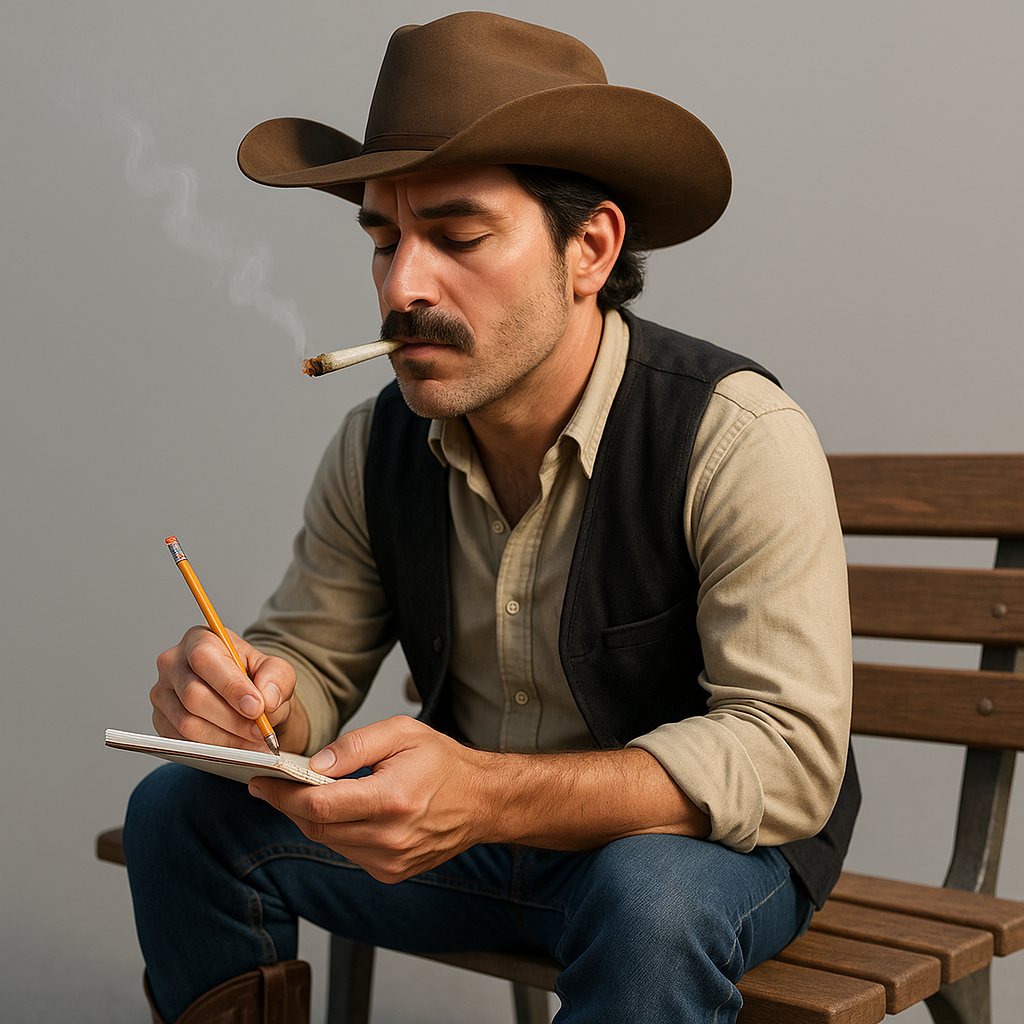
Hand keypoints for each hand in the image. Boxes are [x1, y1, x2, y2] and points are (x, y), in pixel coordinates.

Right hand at [152, 625, 307, 752]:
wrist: (246, 699)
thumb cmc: (257, 679)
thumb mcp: (276, 671)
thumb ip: (277, 678)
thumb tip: (266, 699)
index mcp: (199, 639)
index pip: (205, 660)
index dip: (231, 687)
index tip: (257, 708)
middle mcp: (172, 663)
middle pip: (194, 696)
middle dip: (233, 719)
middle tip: (261, 732)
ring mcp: (162, 694)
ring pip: (187, 723)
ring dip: (225, 740)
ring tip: (254, 745)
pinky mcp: (161, 721)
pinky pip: (181, 743)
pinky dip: (212, 751)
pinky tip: (236, 751)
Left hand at [248, 716, 493, 882]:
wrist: (482, 801)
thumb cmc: (444, 763)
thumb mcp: (402, 733)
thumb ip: (355, 746)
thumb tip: (315, 762)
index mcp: (392, 799)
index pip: (319, 805)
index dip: (283, 795)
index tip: (261, 782)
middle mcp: (390, 837)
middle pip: (317, 828)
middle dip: (289, 805)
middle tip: (273, 785)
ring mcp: (391, 861)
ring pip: (329, 842)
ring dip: (312, 819)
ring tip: (306, 793)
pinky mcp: (391, 872)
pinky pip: (348, 852)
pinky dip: (337, 832)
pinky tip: (343, 811)